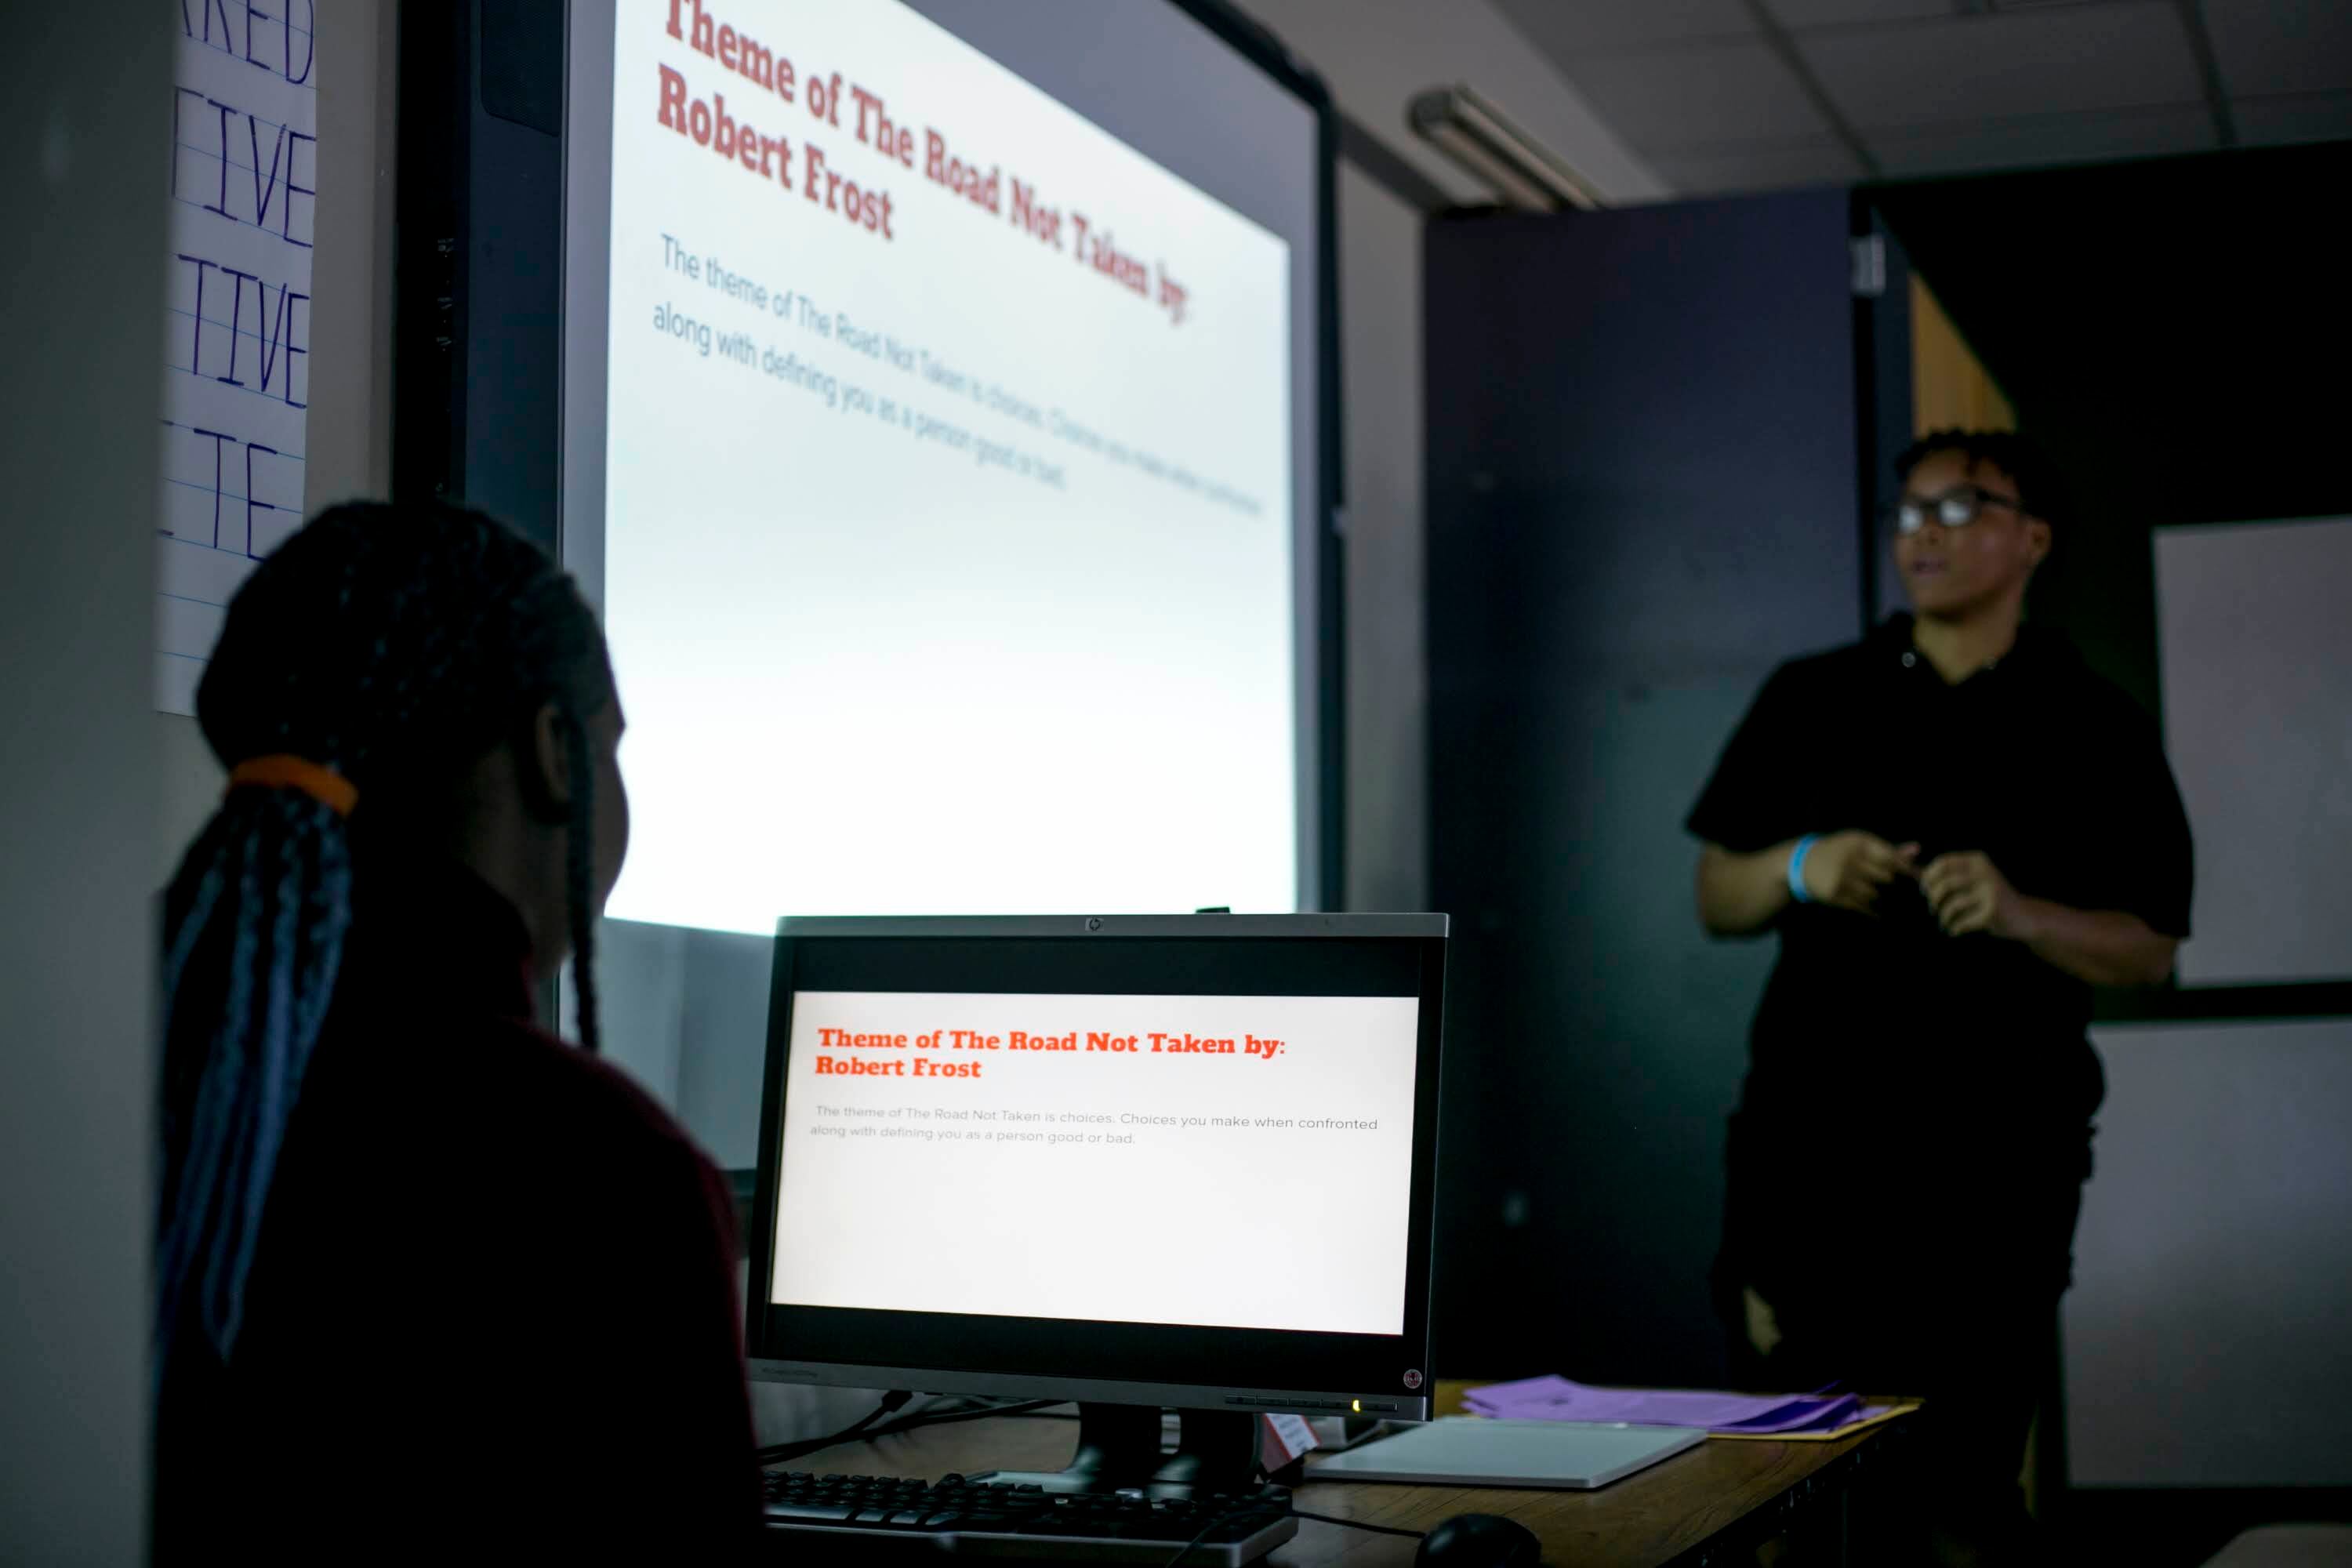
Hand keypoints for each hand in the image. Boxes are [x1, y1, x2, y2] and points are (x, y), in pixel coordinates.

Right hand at [1800, 831, 1919, 914]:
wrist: (1801, 863)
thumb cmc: (1838, 852)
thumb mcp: (1859, 845)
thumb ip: (1888, 849)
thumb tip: (1917, 850)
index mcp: (1858, 842)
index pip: (1891, 857)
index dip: (1907, 868)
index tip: (1918, 878)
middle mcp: (1850, 858)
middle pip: (1886, 876)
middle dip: (1889, 882)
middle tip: (1890, 886)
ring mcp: (1841, 877)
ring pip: (1874, 893)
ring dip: (1876, 896)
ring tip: (1872, 894)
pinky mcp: (1835, 893)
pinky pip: (1861, 905)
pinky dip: (1870, 909)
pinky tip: (1872, 910)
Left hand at [1920, 851, 2023, 937]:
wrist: (2024, 917)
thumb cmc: (1989, 898)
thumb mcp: (1972, 881)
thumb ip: (1947, 875)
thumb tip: (1911, 871)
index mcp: (1977, 861)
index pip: (1943, 863)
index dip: (1928, 877)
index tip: (1925, 891)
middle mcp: (1985, 873)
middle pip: (1945, 884)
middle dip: (1934, 898)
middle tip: (1933, 909)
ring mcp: (1990, 892)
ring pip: (1953, 904)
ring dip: (1944, 917)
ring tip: (1945, 922)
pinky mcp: (1993, 911)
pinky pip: (1963, 921)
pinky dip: (1955, 928)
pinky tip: (1955, 931)